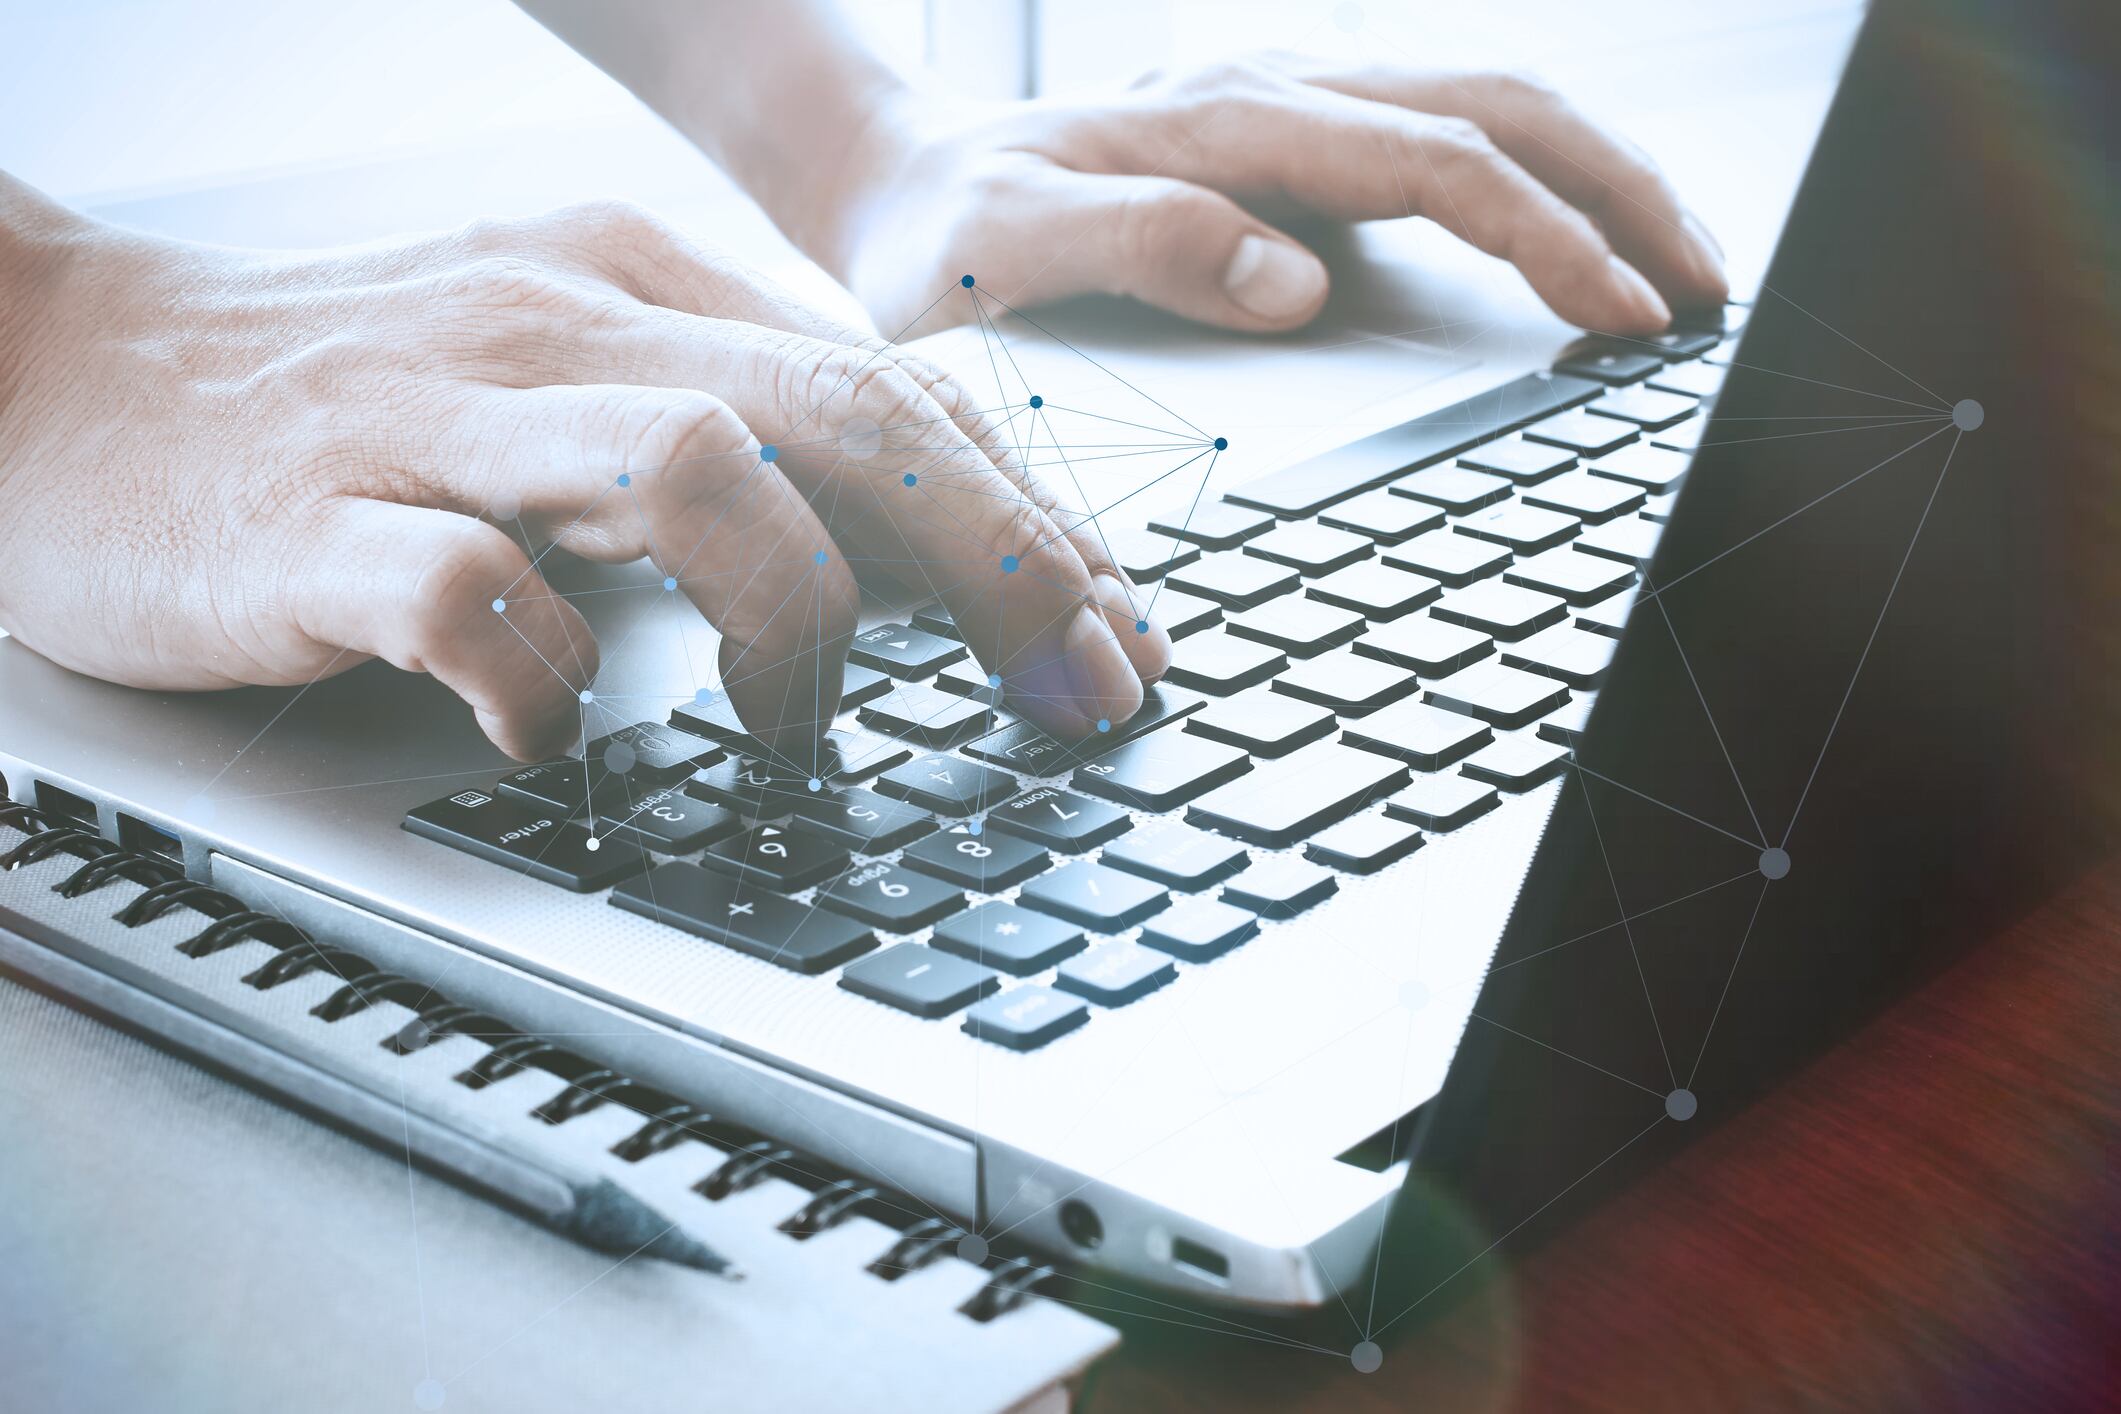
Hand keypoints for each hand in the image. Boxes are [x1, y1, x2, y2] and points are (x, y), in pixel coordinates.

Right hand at [0, 186, 1168, 761]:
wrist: (57, 375)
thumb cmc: (350, 403)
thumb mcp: (569, 376)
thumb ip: (734, 435)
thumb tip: (927, 534)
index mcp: (637, 284)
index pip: (893, 383)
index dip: (1032, 517)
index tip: (1118, 633)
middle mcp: (558, 323)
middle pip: (844, 411)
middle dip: (1002, 561)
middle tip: (1077, 685)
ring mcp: (434, 419)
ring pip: (692, 465)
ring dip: (797, 611)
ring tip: (792, 715)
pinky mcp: (309, 524)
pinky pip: (468, 595)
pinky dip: (551, 680)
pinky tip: (561, 732)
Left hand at [820, 55, 1725, 337]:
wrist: (894, 181)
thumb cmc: (942, 232)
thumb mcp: (1004, 251)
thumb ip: (1141, 249)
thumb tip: (1297, 278)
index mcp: (1231, 123)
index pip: (1439, 165)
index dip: (1549, 238)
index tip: (1626, 317)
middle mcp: (1280, 96)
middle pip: (1504, 108)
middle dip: (1624, 193)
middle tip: (1709, 292)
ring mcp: (1295, 113)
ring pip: (1492, 110)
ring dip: (1601, 178)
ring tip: (1681, 268)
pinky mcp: (1294, 147)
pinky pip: (1448, 142)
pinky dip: (1536, 185)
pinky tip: (1572, 243)